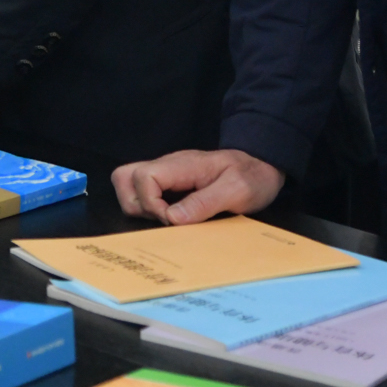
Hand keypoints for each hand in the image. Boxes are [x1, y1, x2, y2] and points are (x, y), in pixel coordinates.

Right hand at [112, 148, 285, 223]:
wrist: (262, 165)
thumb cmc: (253, 176)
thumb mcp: (238, 190)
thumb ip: (205, 202)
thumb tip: (172, 218)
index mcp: (181, 165)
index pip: (143, 177)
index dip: (151, 203)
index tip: (173, 220)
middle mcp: (168, 166)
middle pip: (124, 177)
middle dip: (137, 205)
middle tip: (164, 221)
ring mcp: (167, 174)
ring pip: (129, 185)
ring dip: (141, 208)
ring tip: (167, 221)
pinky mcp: (170, 184)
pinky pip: (145, 193)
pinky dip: (150, 209)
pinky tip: (172, 220)